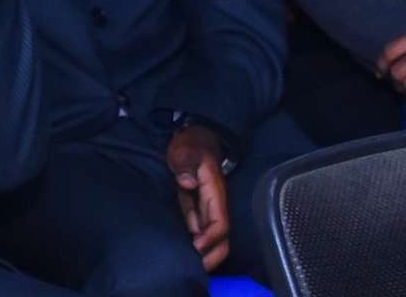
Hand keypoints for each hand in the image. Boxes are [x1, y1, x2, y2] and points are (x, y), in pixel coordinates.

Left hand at [166, 125, 232, 268]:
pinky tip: (184, 250)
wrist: (193, 137)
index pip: (219, 223)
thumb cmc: (190, 144)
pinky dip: (195, 241)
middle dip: (213, 254)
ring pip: (211, 236)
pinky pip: (199, 228)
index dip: (210, 237)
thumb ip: (186, 165)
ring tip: (190, 266)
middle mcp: (214, 204)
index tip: (196, 247)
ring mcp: (206, 205)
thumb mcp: (186, 151)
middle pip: (221, 237)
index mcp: (215, 193)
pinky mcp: (197, 205)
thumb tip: (188, 183)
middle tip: (197, 268)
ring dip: (204, 251)